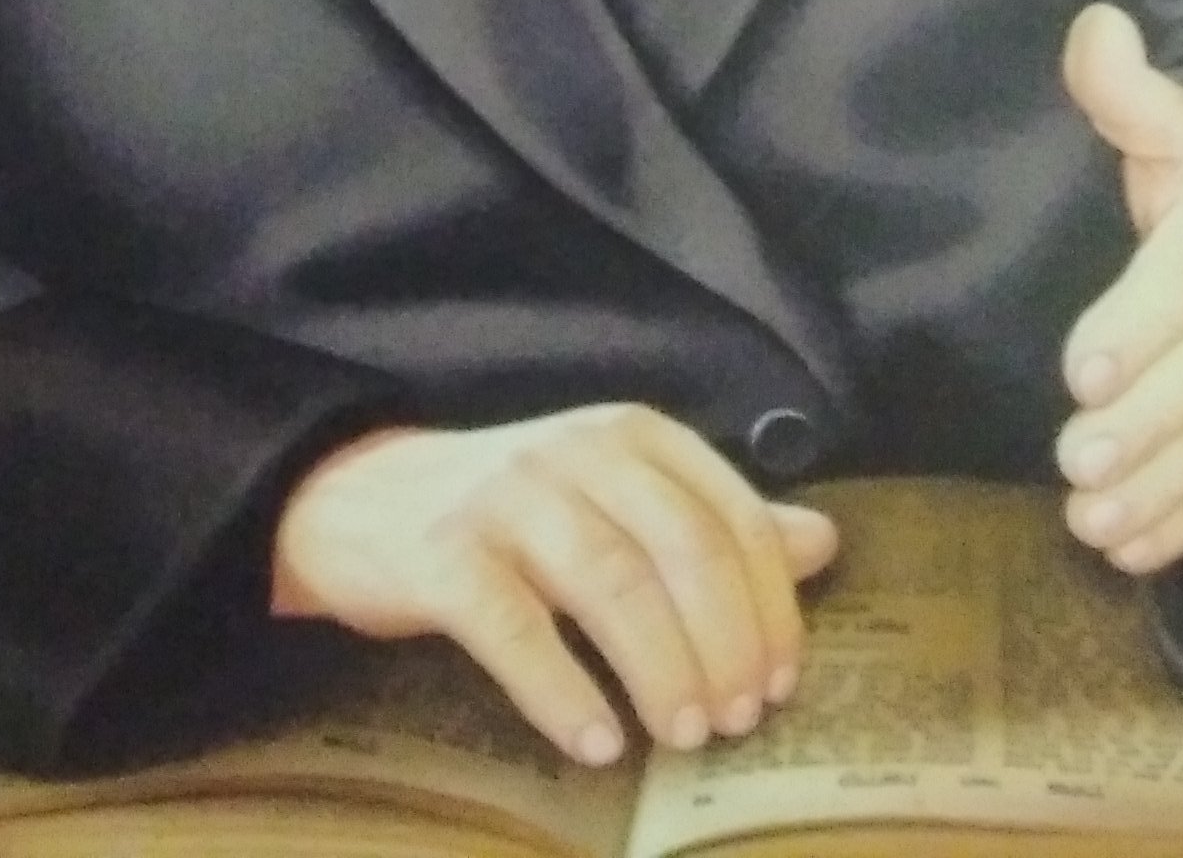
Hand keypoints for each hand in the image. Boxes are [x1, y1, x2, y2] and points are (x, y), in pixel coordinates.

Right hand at [269, 405, 837, 766]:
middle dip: (725, 643)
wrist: (358, 500)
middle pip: (682, 549)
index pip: (731, 515)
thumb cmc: (512, 513)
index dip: (771, 606)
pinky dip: (564, 692)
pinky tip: (597, 745)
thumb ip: (714, 522)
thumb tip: (824, 543)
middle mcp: (575, 451)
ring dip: (661, 669)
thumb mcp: (618, 500)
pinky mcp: (443, 553)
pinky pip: (514, 627)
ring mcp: (506, 497)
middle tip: (738, 722)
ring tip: (685, 736)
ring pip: (611, 582)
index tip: (783, 683)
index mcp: (631, 436)